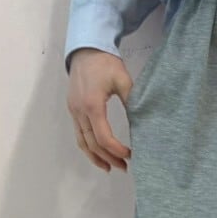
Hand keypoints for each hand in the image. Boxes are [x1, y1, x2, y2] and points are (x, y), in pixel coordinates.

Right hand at [66, 48, 133, 172]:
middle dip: (108, 158)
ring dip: (96, 157)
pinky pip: (79, 134)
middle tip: (124, 167)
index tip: (130, 155)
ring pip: (82, 142)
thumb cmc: (105, 63)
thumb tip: (143, 121)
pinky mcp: (73, 110)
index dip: (116, 149)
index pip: (103, 136)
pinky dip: (88, 147)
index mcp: (92, 105)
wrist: (86, 50)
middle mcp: (79, 111)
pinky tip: (98, 153)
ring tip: (110, 167)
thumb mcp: (123, 80)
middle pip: (92, 143)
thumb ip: (132, 100)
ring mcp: (74, 111)